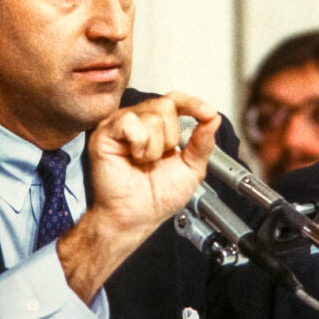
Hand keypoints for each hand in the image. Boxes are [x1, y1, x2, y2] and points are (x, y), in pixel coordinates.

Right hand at [87, 91, 220, 235]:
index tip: (207, 113)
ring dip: (155, 148)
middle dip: (170, 138)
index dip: (192, 103)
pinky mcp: (105, 133)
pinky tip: (133, 158)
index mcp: (156, 126)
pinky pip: (131, 123)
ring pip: (152, 116)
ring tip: (143, 163)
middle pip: (166, 106)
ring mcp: (119, 125)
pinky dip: (140, 144)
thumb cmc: (156, 198)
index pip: (175, 100)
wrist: (135, 217)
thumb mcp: (191, 169)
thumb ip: (203, 143)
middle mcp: (137, 121)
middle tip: (158, 159)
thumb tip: (213, 118)